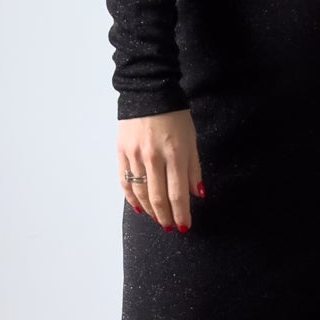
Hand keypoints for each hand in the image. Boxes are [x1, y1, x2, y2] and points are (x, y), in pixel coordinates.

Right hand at [118, 108, 203, 230]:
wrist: (148, 92)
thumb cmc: (174, 115)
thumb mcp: (191, 139)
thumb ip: (193, 169)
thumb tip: (197, 194)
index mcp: (175, 154)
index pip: (178, 193)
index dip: (181, 213)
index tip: (184, 226)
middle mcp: (154, 157)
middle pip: (158, 197)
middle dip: (165, 217)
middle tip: (170, 227)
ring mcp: (135, 155)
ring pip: (140, 193)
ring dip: (149, 211)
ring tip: (157, 219)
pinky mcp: (122, 152)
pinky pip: (125, 182)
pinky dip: (131, 198)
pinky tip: (139, 208)